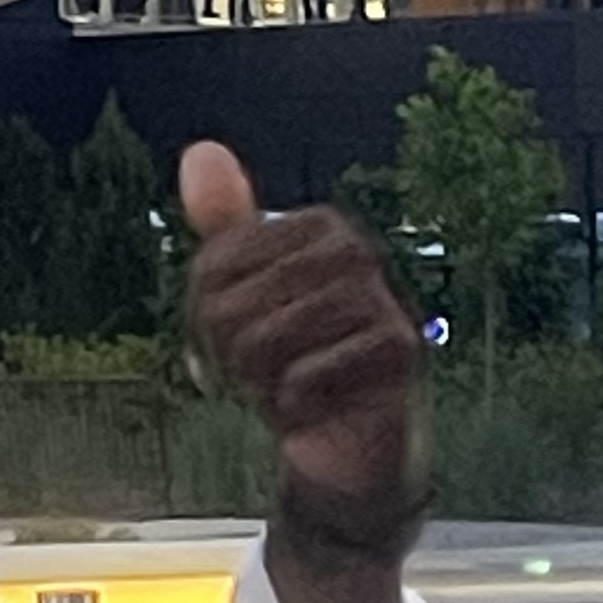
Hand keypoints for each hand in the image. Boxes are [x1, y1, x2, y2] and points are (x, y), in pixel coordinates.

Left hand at [178, 143, 425, 602]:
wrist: (348, 451)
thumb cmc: (296, 363)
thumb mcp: (246, 294)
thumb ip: (226, 226)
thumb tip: (202, 152)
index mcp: (320, 227)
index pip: (214, 264)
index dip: (206, 314)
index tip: (235, 338)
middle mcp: (357, 252)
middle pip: (234, 303)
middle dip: (233, 354)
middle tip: (264, 373)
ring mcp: (384, 302)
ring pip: (267, 340)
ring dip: (264, 383)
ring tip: (290, 389)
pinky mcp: (399, 356)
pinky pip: (305, 378)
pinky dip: (296, 407)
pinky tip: (316, 411)